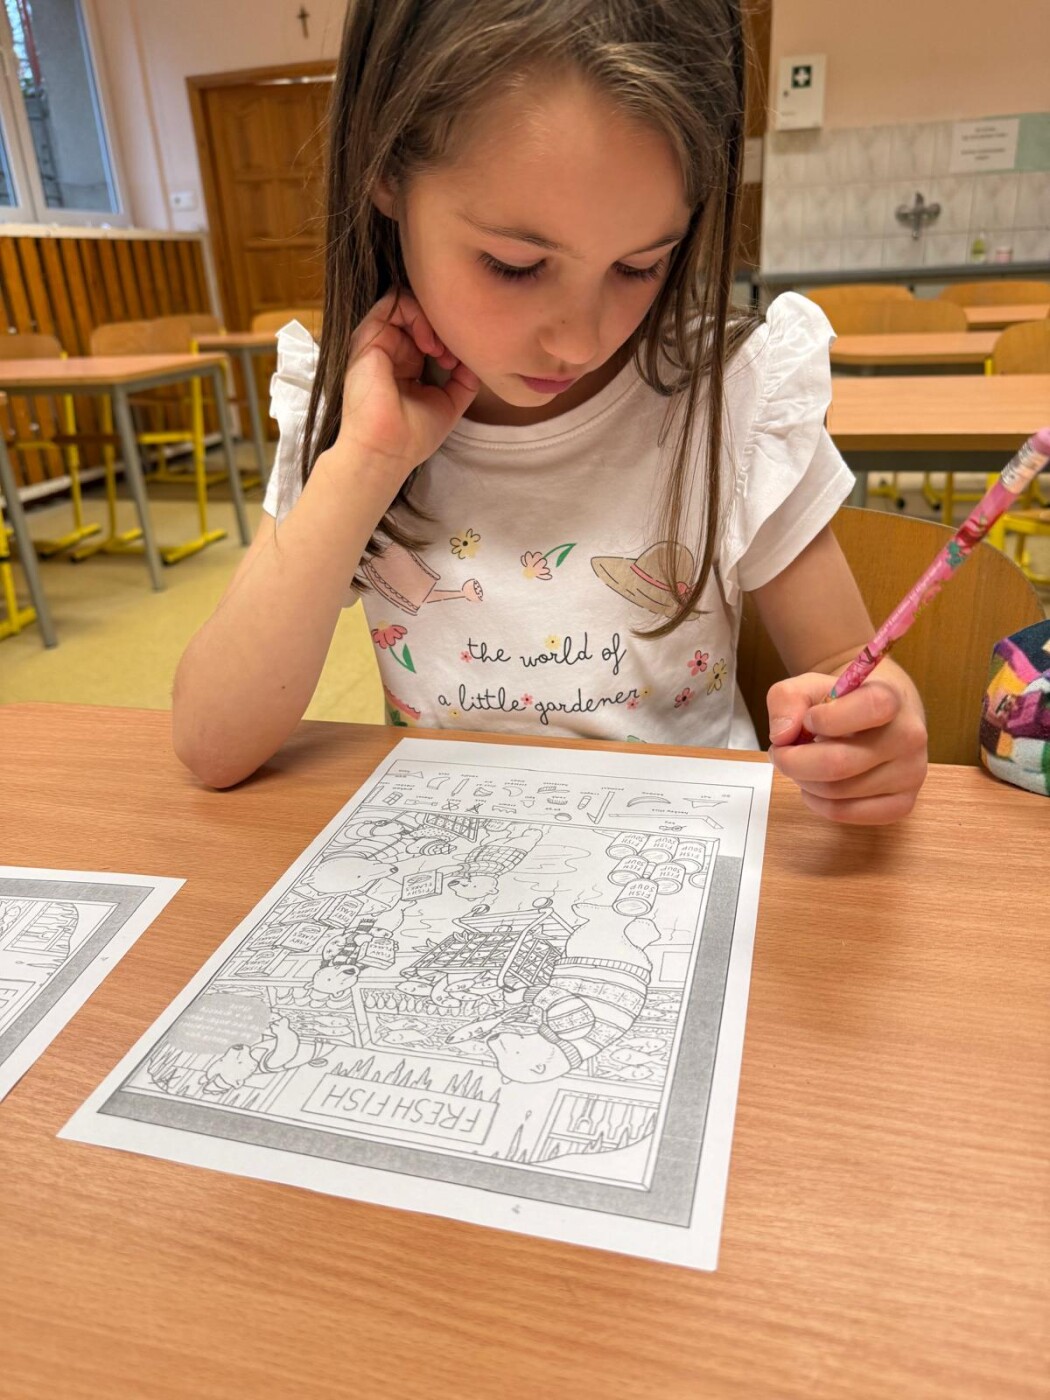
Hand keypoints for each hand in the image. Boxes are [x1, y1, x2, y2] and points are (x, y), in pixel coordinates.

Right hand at [335, 289, 479, 479]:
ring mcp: (378, 341)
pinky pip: (393, 303)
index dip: (448, 338)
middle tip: (453, 354)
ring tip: (441, 349)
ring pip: (408, 304)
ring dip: (432, 320)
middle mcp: (390, 349)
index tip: (458, 362)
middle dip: (443, 327)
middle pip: (420, 315)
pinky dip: (418, 315)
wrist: (387, 450)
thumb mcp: (449, 403)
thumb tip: (475, 358)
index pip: (428, 332)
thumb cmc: (413, 435)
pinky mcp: (368, 336)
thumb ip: (463, 379)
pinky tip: (430, 344)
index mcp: (404, 364)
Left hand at [767, 668, 927, 824]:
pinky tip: (816, 785)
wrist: (882, 716)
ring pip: (836, 792)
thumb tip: (782, 736)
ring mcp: (910, 774)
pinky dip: (818, 803)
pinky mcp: (902, 804)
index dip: (826, 718)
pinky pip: (846, 814)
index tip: (808, 720)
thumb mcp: (809, 686)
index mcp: (891, 698)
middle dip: (794, 761)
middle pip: (838, 763)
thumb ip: (787, 700)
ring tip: (803, 764)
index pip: (869, 708)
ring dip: (804, 781)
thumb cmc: (842, 701)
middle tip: (780, 753)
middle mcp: (908, 737)